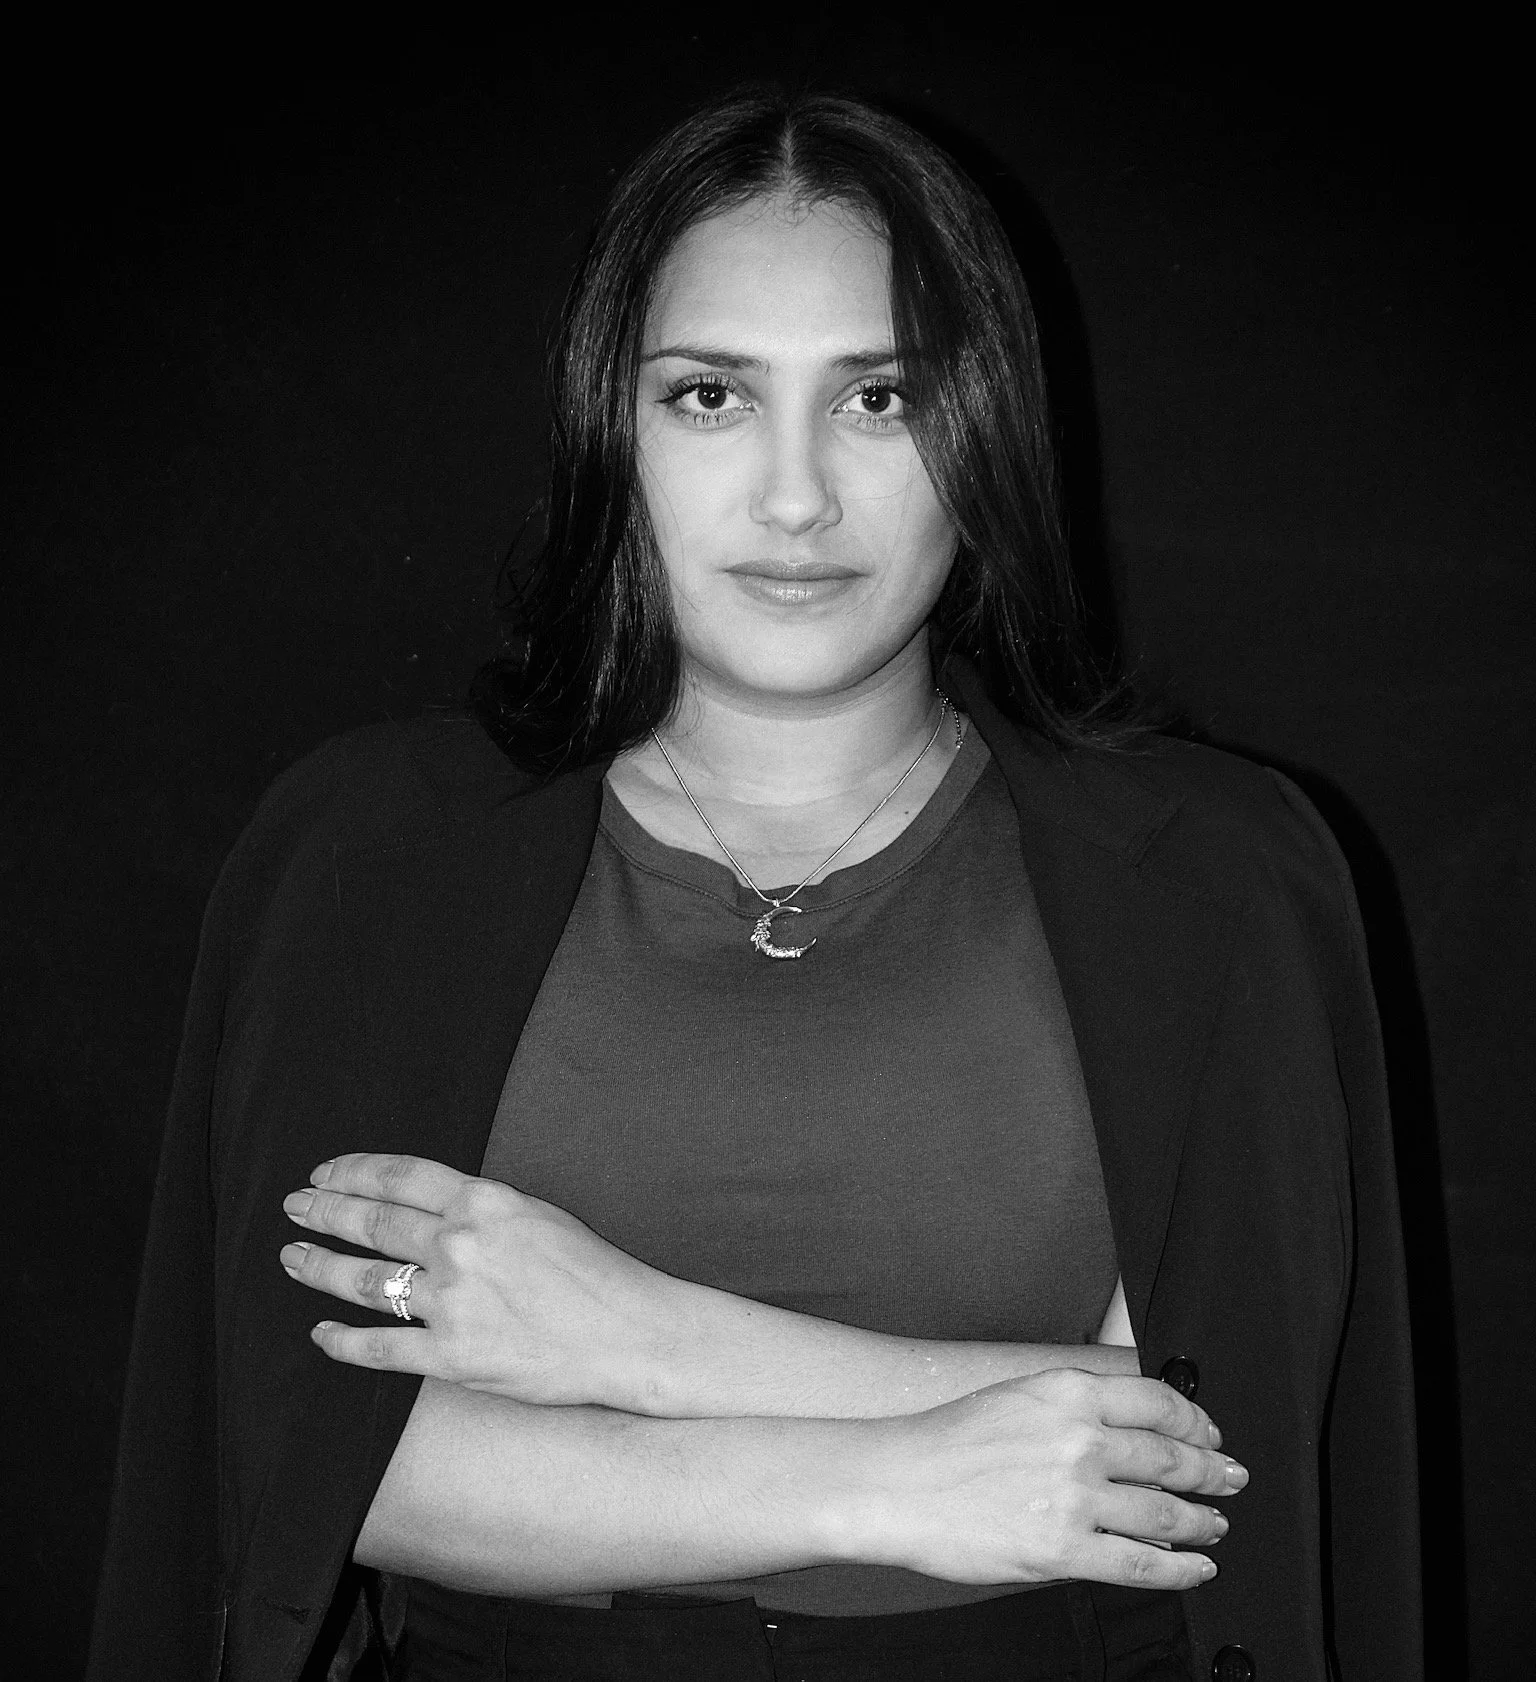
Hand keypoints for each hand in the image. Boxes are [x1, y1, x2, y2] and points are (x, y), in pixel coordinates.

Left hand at [279, 1153, 691, 1411]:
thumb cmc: (594, 1273)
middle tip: (294, 1207)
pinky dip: (340, 1341)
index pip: (398, 1176)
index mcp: (485, 1202)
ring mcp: (452, 1303)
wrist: (630, 1334)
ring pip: (362, 1281)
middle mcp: (460, 1246)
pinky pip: (378, 1349)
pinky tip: (321, 1333)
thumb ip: (482, 1209)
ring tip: (293, 1258)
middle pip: (371, 1221)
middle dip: (323, 1211)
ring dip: (317, 1266)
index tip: (325, 1173)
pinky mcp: (451, 1357)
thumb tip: (432, 1208)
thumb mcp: (538, 1214)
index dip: (351, 1172)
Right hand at [849, 1368, 1243, 1590]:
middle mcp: (1079, 1440)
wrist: (896, 1484)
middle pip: (1172, 1458)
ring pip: (1165, 1513)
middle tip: (1230, 1479)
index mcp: (1068, 1393)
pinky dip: (1180, 1569)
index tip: (1210, 1435)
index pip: (1159, 1402)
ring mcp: (1074, 1497)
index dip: (1197, 1423)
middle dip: (1213, 1472)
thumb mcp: (1017, 1397)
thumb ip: (1074, 1406)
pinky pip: (1141, 1564)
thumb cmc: (946, 1442)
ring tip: (1215, 1525)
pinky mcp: (1063, 1550)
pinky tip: (1195, 1567)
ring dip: (1201, 1522)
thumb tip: (1131, 1427)